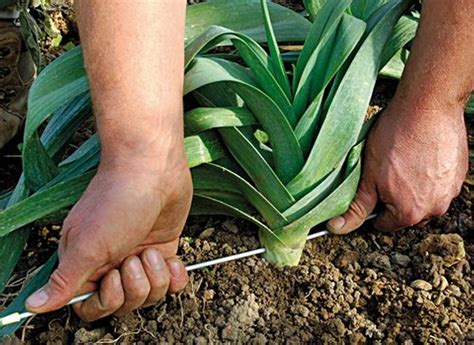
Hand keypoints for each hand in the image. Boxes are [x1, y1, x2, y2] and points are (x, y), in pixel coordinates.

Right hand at [25, 154, 192, 320]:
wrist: (153, 167)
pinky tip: (172, 261)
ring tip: (151, 251)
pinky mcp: (162, 249)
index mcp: (85, 263)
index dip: (107, 301)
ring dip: (155, 277)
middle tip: (134, 257)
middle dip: (135, 288)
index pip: (92, 306)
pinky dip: (174, 278)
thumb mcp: (88, 245)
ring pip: (150, 295)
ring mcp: (138, 256)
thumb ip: (64, 280)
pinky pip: (171, 282)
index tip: (114, 276)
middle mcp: (111, 262)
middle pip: (125, 304)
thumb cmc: (117, 200)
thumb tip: (33, 306)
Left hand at [328, 100, 467, 233]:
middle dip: (393, 198)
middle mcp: (434, 209)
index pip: (383, 224)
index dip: (372, 207)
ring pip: (423, 198)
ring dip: (412, 187)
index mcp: (409, 214)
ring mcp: (451, 191)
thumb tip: (337, 228)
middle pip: (405, 213)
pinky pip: (438, 183)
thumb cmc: (395, 138)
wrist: (428, 106)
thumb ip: (356, 207)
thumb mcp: (368, 176)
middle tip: (385, 171)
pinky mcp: (460, 174)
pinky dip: (428, 175)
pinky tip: (418, 155)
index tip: (369, 188)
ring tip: (402, 161)